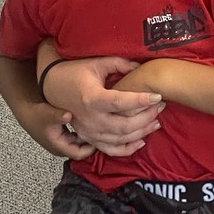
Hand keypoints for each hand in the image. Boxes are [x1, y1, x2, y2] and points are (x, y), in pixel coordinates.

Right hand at [22, 100, 96, 160]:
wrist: (26, 112)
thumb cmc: (36, 115)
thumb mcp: (48, 114)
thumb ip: (58, 116)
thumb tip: (68, 115)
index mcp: (58, 146)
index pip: (79, 154)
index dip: (91, 148)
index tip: (101, 137)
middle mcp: (61, 147)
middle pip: (81, 150)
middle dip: (91, 143)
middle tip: (103, 132)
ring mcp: (62, 142)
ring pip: (79, 144)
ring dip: (87, 138)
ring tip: (98, 127)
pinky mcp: (62, 136)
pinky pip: (76, 138)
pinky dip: (82, 133)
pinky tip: (88, 123)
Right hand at [42, 56, 164, 157]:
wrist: (52, 86)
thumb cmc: (75, 72)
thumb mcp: (97, 63)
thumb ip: (120, 64)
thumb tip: (140, 67)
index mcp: (92, 98)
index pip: (121, 102)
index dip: (142, 100)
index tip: (158, 95)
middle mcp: (90, 119)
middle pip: (125, 125)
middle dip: (147, 117)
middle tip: (161, 106)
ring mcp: (88, 132)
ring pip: (120, 139)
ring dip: (142, 132)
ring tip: (157, 121)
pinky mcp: (88, 139)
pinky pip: (110, 150)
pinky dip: (127, 149)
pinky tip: (141, 140)